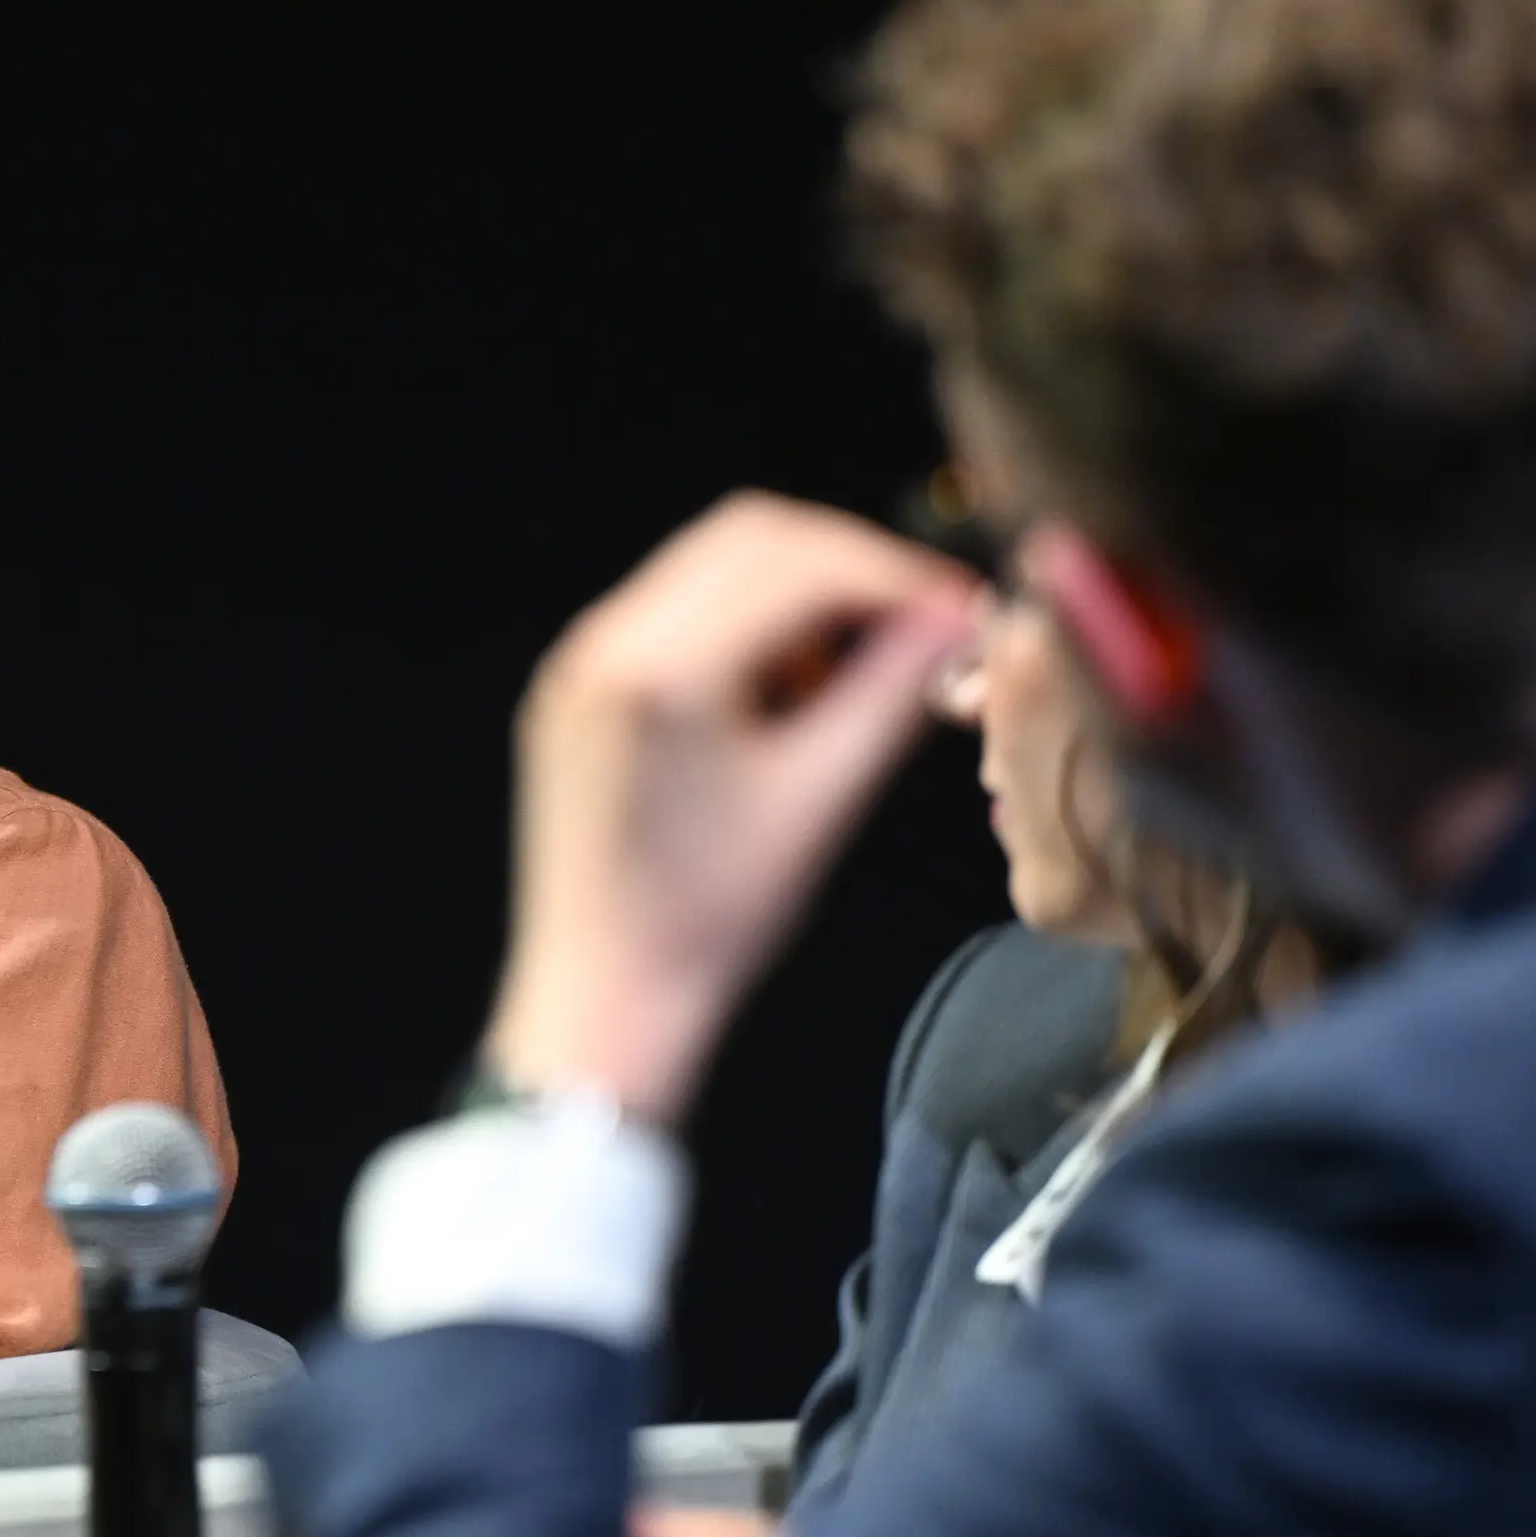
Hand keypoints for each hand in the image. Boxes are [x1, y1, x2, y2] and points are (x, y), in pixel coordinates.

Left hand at [485, 491, 979, 1124]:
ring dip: (795, 598)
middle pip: (752, 539)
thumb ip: (891, 694)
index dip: (895, 577)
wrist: (607, 997)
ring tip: (845, 682)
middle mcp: (608, 648)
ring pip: (712, 569)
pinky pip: (673, 616)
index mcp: (661, 672)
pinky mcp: (580, 691)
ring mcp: (584, 665)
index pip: (800, 564)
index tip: (955, 609)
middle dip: (846, 573)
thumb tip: (951, 621)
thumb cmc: (707, 923)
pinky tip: (782, 698)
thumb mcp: (821, 800)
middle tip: (915, 630)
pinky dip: (742, 630)